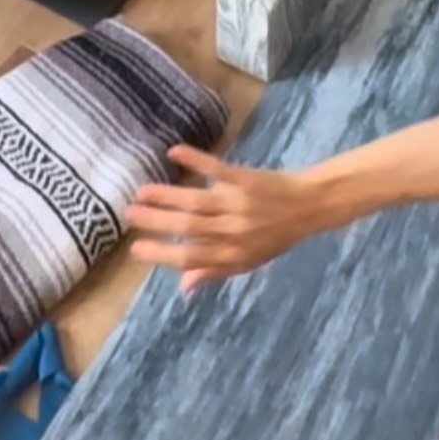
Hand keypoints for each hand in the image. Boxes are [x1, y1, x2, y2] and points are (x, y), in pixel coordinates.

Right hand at [128, 147, 316, 287]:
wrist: (309, 207)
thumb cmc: (274, 236)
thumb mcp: (248, 261)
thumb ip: (214, 271)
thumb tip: (182, 287)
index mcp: (232, 256)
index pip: (190, 258)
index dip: (162, 255)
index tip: (135, 249)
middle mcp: (233, 232)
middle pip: (188, 228)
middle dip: (156, 221)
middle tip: (129, 214)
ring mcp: (239, 204)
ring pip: (196, 201)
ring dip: (166, 195)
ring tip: (141, 190)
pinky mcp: (245, 180)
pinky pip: (217, 169)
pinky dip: (195, 159)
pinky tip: (173, 152)